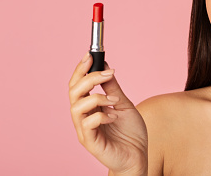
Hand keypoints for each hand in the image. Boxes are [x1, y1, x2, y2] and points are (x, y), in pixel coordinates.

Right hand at [69, 53, 147, 175]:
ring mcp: (85, 130)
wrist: (137, 156)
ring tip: (115, 101)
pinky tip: (114, 117)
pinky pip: (87, 124)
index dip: (81, 69)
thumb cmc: (130, 133)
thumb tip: (106, 66)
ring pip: (77, 107)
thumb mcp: (124, 104)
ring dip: (97, 98)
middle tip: (108, 73)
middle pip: (73, 92)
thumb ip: (113, 88)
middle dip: (89, 78)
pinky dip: (102, 115)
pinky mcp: (90, 142)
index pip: (78, 84)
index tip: (90, 54)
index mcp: (89, 107)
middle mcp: (83, 117)